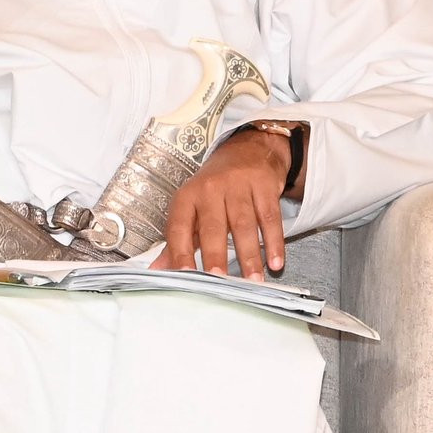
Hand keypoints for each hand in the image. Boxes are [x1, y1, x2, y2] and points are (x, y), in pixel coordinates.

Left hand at [152, 127, 292, 279]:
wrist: (248, 151)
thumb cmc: (215, 188)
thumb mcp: (192, 207)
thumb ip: (178, 240)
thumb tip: (157, 269)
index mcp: (187, 197)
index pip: (179, 226)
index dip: (180, 251)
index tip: (184, 275)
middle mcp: (210, 189)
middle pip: (213, 226)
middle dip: (215, 255)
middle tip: (219, 281)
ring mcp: (238, 186)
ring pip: (243, 224)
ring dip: (249, 255)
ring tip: (253, 281)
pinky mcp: (264, 186)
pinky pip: (270, 217)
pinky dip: (274, 242)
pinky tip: (275, 262)